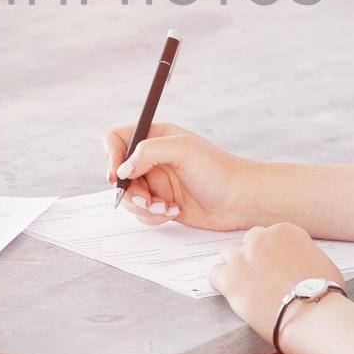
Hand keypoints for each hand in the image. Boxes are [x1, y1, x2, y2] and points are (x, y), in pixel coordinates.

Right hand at [104, 123, 252, 230]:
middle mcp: (153, 159)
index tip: (117, 175)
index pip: (117, 139)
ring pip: (128, 196)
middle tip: (146, 198)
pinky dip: (153, 215)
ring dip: (143, 206)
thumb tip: (122, 169)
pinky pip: (142, 212)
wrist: (241, 200)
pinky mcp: (162, 203)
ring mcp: (157, 182)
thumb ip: (148, 151)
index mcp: (156, 137)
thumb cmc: (220, 170)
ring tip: (166, 207)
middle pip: (118, 173)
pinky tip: (174, 211)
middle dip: (129, 190)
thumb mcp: (183, 150)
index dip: (112, 156)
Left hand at [209, 222, 343, 341]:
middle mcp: (261, 238)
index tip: (276, 266)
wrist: (312, 314)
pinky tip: (230, 292)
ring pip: (230, 253)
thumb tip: (299, 264)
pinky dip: (221, 282)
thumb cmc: (323, 294)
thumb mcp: (320, 262)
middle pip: (251, 242)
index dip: (273, 253)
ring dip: (236, 266)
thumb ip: (302, 255)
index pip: (272, 236)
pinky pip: (215, 273)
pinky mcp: (230, 278)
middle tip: (262, 276)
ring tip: (245, 284)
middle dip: (255, 257)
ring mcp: (243, 257)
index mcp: (285, 231)